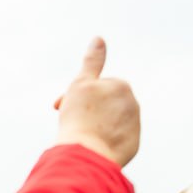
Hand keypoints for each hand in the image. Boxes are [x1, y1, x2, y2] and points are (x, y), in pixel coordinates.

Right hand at [54, 37, 139, 166]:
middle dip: (89, 109)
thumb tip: (99, 38)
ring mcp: (135, 125)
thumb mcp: (81, 84)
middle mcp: (133, 104)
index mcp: (121, 85)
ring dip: (97, 124)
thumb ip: (92, 61)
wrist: (87, 154)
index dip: (74, 95)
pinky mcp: (132, 145)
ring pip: (111, 121)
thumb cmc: (79, 117)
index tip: (57, 107)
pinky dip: (104, 140)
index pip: (95, 86)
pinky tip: (92, 146)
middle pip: (105, 104)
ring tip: (82, 135)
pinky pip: (116, 139)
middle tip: (69, 122)